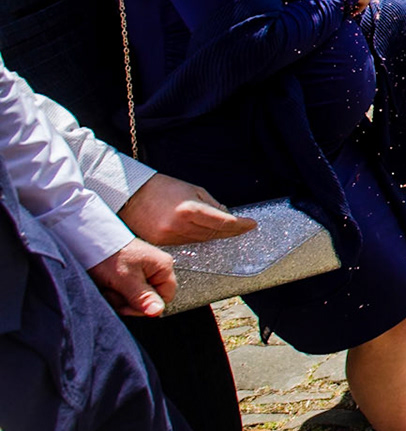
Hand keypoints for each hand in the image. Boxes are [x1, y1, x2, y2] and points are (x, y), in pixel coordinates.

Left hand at [88, 239, 174, 316]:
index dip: (146, 307)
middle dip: (128, 301)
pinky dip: (116, 291)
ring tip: (108, 286)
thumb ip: (143, 297)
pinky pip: (128, 290)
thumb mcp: (125, 280)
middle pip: (149, 299)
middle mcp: (157, 268)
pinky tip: (107, 284)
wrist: (89, 240)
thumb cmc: (109, 255)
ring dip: (119, 296)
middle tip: (113, 291)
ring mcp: (144, 270)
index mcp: (163, 267)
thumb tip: (157, 311)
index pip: (165, 298)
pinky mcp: (132, 272)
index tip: (127, 305)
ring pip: (136, 296)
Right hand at [118, 173, 254, 245]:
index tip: (251, 224)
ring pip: (202, 240)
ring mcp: (169, 237)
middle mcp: (180, 226)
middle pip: (214, 234)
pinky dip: (198, 238)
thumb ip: (211, 204)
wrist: (130, 195)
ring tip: (227, 229)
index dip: (240, 225)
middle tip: (243, 227)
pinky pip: (187, 243)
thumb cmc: (160, 187)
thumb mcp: (191, 189)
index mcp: (189, 210)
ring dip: (216, 235)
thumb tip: (226, 215)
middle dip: (231, 231)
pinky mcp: (161, 243)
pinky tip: (205, 233)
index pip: (223, 222)